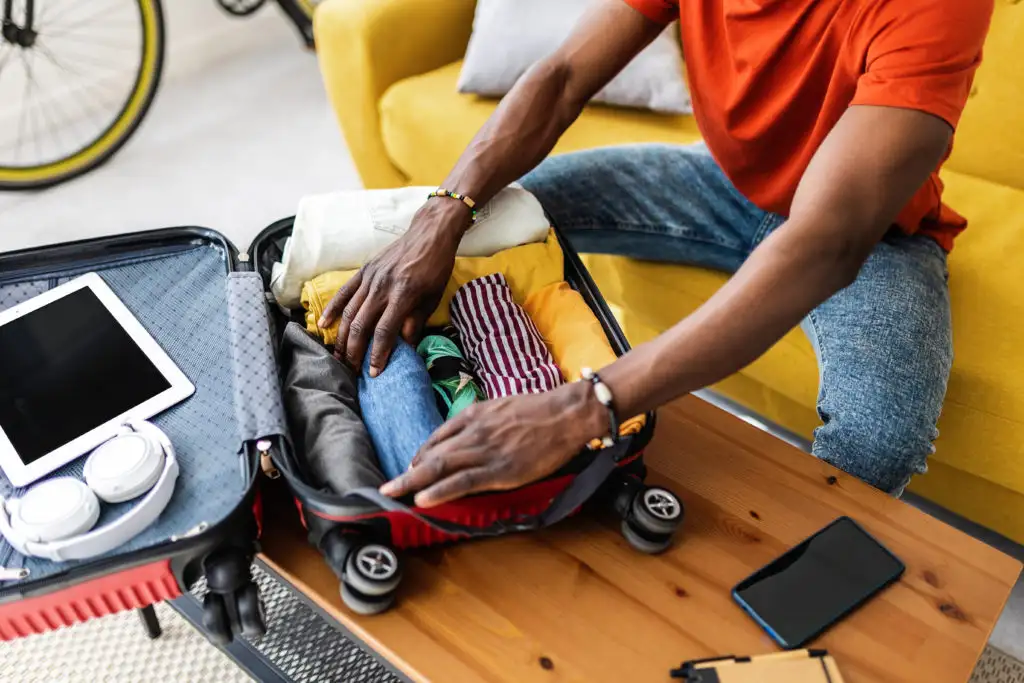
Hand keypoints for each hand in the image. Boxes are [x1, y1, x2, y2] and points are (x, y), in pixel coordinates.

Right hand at [319, 200, 468, 375]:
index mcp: (403, 294)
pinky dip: (333, 309)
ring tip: (340, 357)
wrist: (430, 234)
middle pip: (362, 325)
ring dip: (343, 337)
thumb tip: (405, 348)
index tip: (374, 373)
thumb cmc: (436, 268)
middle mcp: (382, 286)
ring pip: (350, 312)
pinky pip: (344, 292)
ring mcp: (370, 278)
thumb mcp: (433, 298)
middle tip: (353, 370)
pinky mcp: (364, 271)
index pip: (385, 330)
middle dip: (355, 351)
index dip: (378, 354)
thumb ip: (416, 322)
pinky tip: (324, 325)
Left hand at [380, 382, 606, 506]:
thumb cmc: (539, 411)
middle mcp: (473, 433)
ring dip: (412, 483)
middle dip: (407, 472)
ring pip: (440, 467)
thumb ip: (481, 421)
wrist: (565, 414)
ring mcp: (484, 451)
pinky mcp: (499, 469)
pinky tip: (423, 499)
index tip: (411, 469)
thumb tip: (467, 437)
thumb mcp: (501, 407)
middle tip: (386, 487)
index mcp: (473, 415)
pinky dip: (440, 490)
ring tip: (393, 495)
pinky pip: (463, 481)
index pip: (437, 438)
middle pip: (431, 454)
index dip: (421, 456)